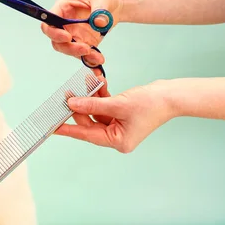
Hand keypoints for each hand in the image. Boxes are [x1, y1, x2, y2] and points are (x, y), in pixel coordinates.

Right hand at [41, 0, 121, 69]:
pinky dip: (90, 63)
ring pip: (70, 51)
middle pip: (58, 42)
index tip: (68, 37)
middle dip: (70, 48)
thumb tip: (99, 21)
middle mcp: (65, 24)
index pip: (49, 24)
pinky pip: (84, 56)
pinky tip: (98, 68)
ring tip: (98, 58)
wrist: (115, 2)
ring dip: (83, 56)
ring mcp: (74, 35)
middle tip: (86, 49)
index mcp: (62, 9)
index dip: (54, 33)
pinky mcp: (84, 43)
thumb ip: (100, 9)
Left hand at [56, 82, 174, 152]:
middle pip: (90, 123)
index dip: (68, 129)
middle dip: (79, 107)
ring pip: (96, 112)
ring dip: (90, 97)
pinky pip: (105, 106)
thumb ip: (93, 105)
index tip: (51, 128)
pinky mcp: (122, 115)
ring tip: (83, 83)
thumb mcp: (118, 104)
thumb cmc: (152, 104)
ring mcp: (119, 126)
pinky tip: (96, 83)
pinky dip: (100, 95)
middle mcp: (117, 137)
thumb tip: (72, 104)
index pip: (86, 135)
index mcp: (117, 141)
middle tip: (66, 94)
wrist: (173, 95)